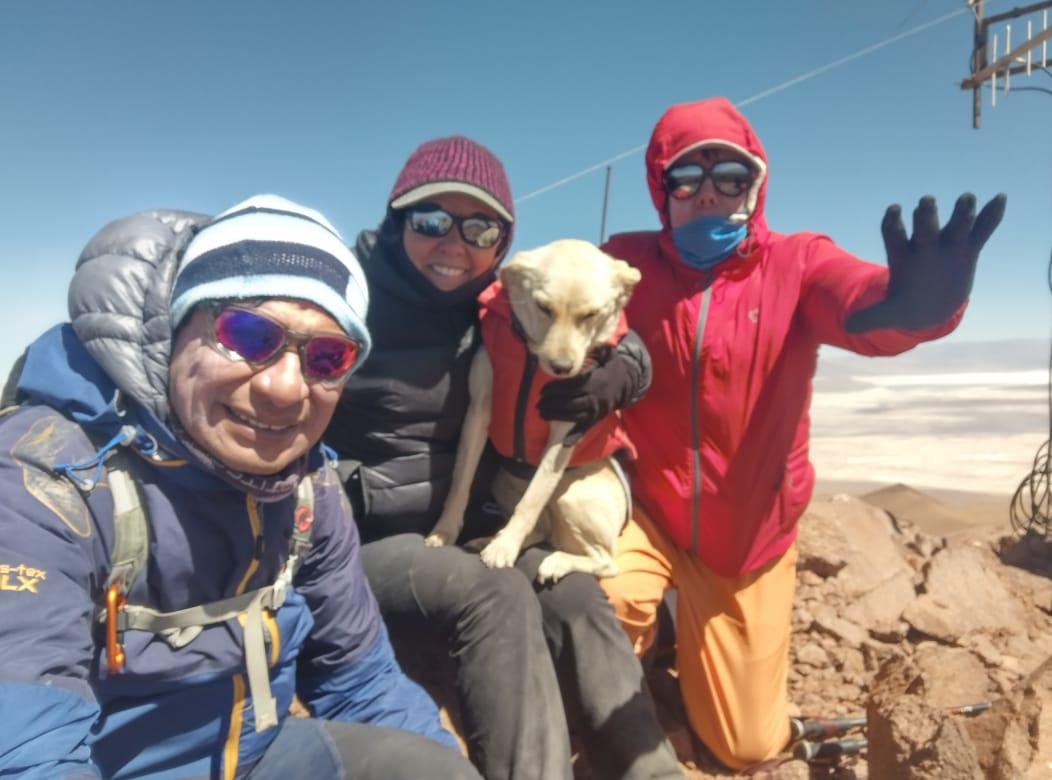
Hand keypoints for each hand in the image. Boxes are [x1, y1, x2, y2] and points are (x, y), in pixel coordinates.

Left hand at [537, 351, 637, 443]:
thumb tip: (597, 344)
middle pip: (569, 402)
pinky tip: (564, 442)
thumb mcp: (605, 356)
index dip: (555, 389)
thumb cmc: (608, 367)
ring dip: (556, 416)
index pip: (570, 386)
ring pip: (574, 415)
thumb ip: (598, 351)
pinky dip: (576, 436)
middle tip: (538, 403)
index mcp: (593, 382)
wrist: (625, 383)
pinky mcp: (597, 418)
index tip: (542, 390)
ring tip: (541, 413)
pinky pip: (585, 428)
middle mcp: (594, 397)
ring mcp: (596, 410)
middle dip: (551, 403)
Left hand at [845, 193, 1005, 333]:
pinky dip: (991, 216)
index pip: (894, 234)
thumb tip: (848, 326)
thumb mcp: (889, 313)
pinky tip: (1000, 199)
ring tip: (967, 199)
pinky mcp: (969, 249)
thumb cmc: (906, 305)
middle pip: (924, 225)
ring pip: (955, 223)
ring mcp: (948, 245)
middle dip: (925, 214)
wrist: (929, 305)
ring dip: (962, 211)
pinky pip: (981, 230)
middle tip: (925, 202)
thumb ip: (870, 317)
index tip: (893, 211)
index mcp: (903, 256)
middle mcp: (925, 245)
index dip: (893, 222)